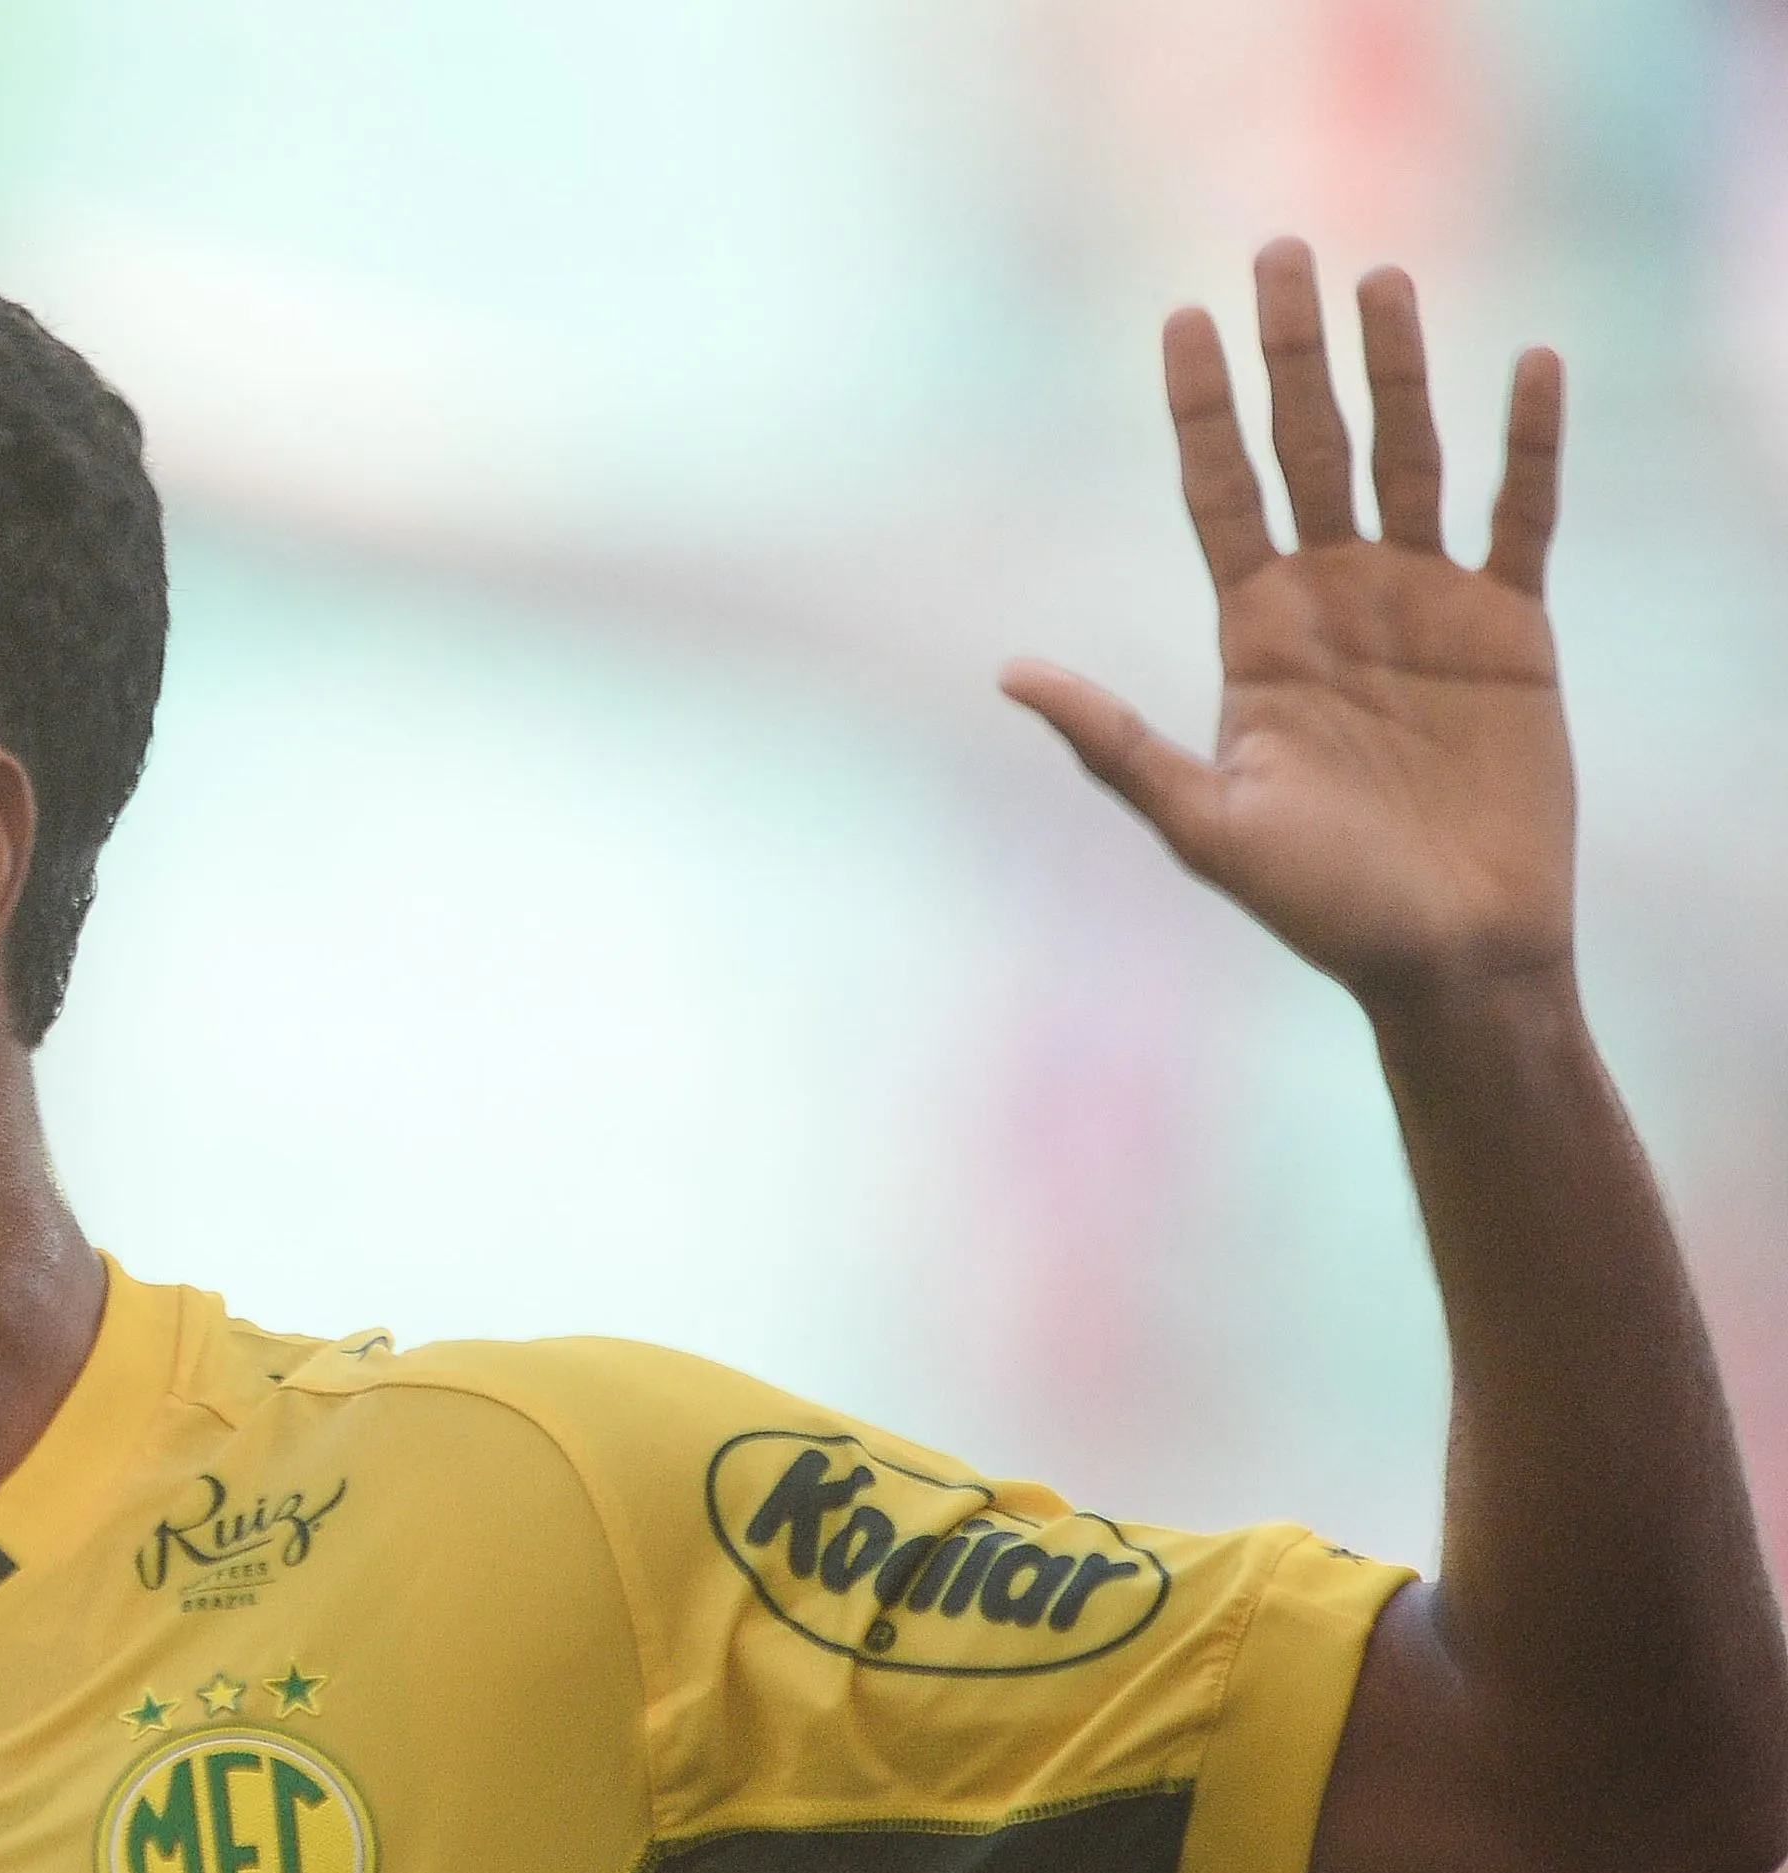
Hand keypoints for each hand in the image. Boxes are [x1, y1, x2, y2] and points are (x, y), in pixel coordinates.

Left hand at [1003, 240, 1573, 1012]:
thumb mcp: (1203, 822)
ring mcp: (1424, 605)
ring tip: (1385, 281)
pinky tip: (1530, 363)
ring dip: (1399, 370)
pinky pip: (1523, 515)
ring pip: (1409, 457)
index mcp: (1256, 632)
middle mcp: (1334, 598)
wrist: (1447, 956)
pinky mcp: (1512, 629)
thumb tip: (1008, 673)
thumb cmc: (1318, 905)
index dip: (1201, 407)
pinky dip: (1528, 441)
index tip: (1181, 317)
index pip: (1219, 490)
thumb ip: (1113, 744)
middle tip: (1279, 249)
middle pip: (1307, 446)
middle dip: (1292, 353)